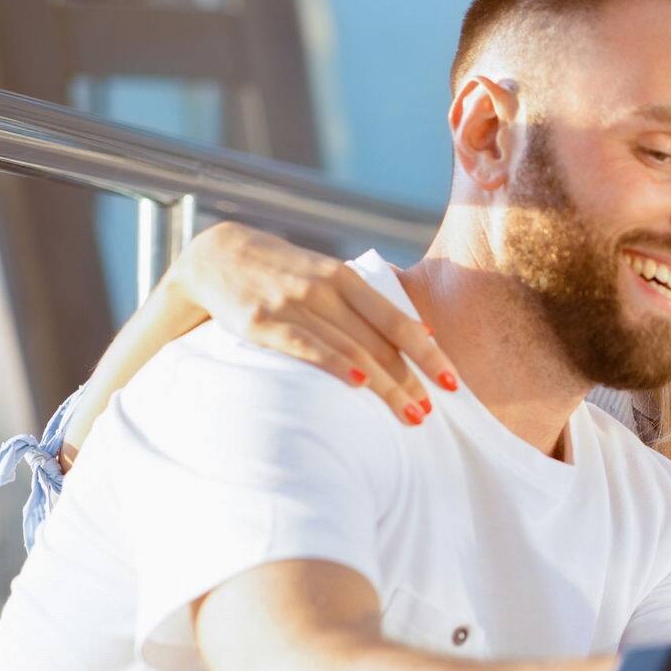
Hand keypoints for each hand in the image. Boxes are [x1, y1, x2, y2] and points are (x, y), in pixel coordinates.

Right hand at [167, 222, 459, 424]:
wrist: (216, 257)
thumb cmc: (287, 274)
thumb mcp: (329, 275)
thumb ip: (371, 302)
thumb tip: (425, 333)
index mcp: (345, 278)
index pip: (397, 321)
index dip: (428, 353)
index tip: (453, 382)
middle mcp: (323, 289)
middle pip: (379, 342)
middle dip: (411, 379)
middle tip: (433, 412)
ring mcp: (292, 305)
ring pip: (350, 349)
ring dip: (385, 385)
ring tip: (410, 413)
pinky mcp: (262, 323)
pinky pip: (305, 345)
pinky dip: (334, 363)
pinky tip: (359, 383)